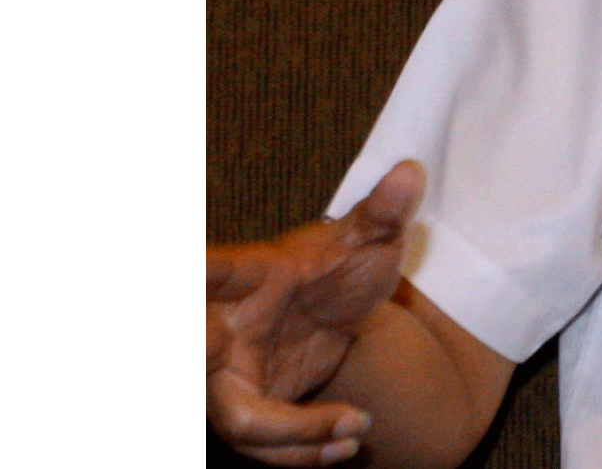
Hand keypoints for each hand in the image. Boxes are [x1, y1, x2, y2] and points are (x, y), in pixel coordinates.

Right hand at [207, 161, 424, 466]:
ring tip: (356, 428)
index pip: (209, 271)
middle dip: (195, 365)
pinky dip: (303, 450)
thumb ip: (383, 211)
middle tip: (223, 366)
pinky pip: (263, 441)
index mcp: (244, 275)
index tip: (178, 270)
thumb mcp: (369, 239)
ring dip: (293, 437)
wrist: (341, 307)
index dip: (191, 273)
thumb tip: (411, 171)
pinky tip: (347, 444)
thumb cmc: (339, 265)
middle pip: (194, 354)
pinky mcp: (248, 405)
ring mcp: (229, 371)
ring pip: (238, 419)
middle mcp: (221, 325)